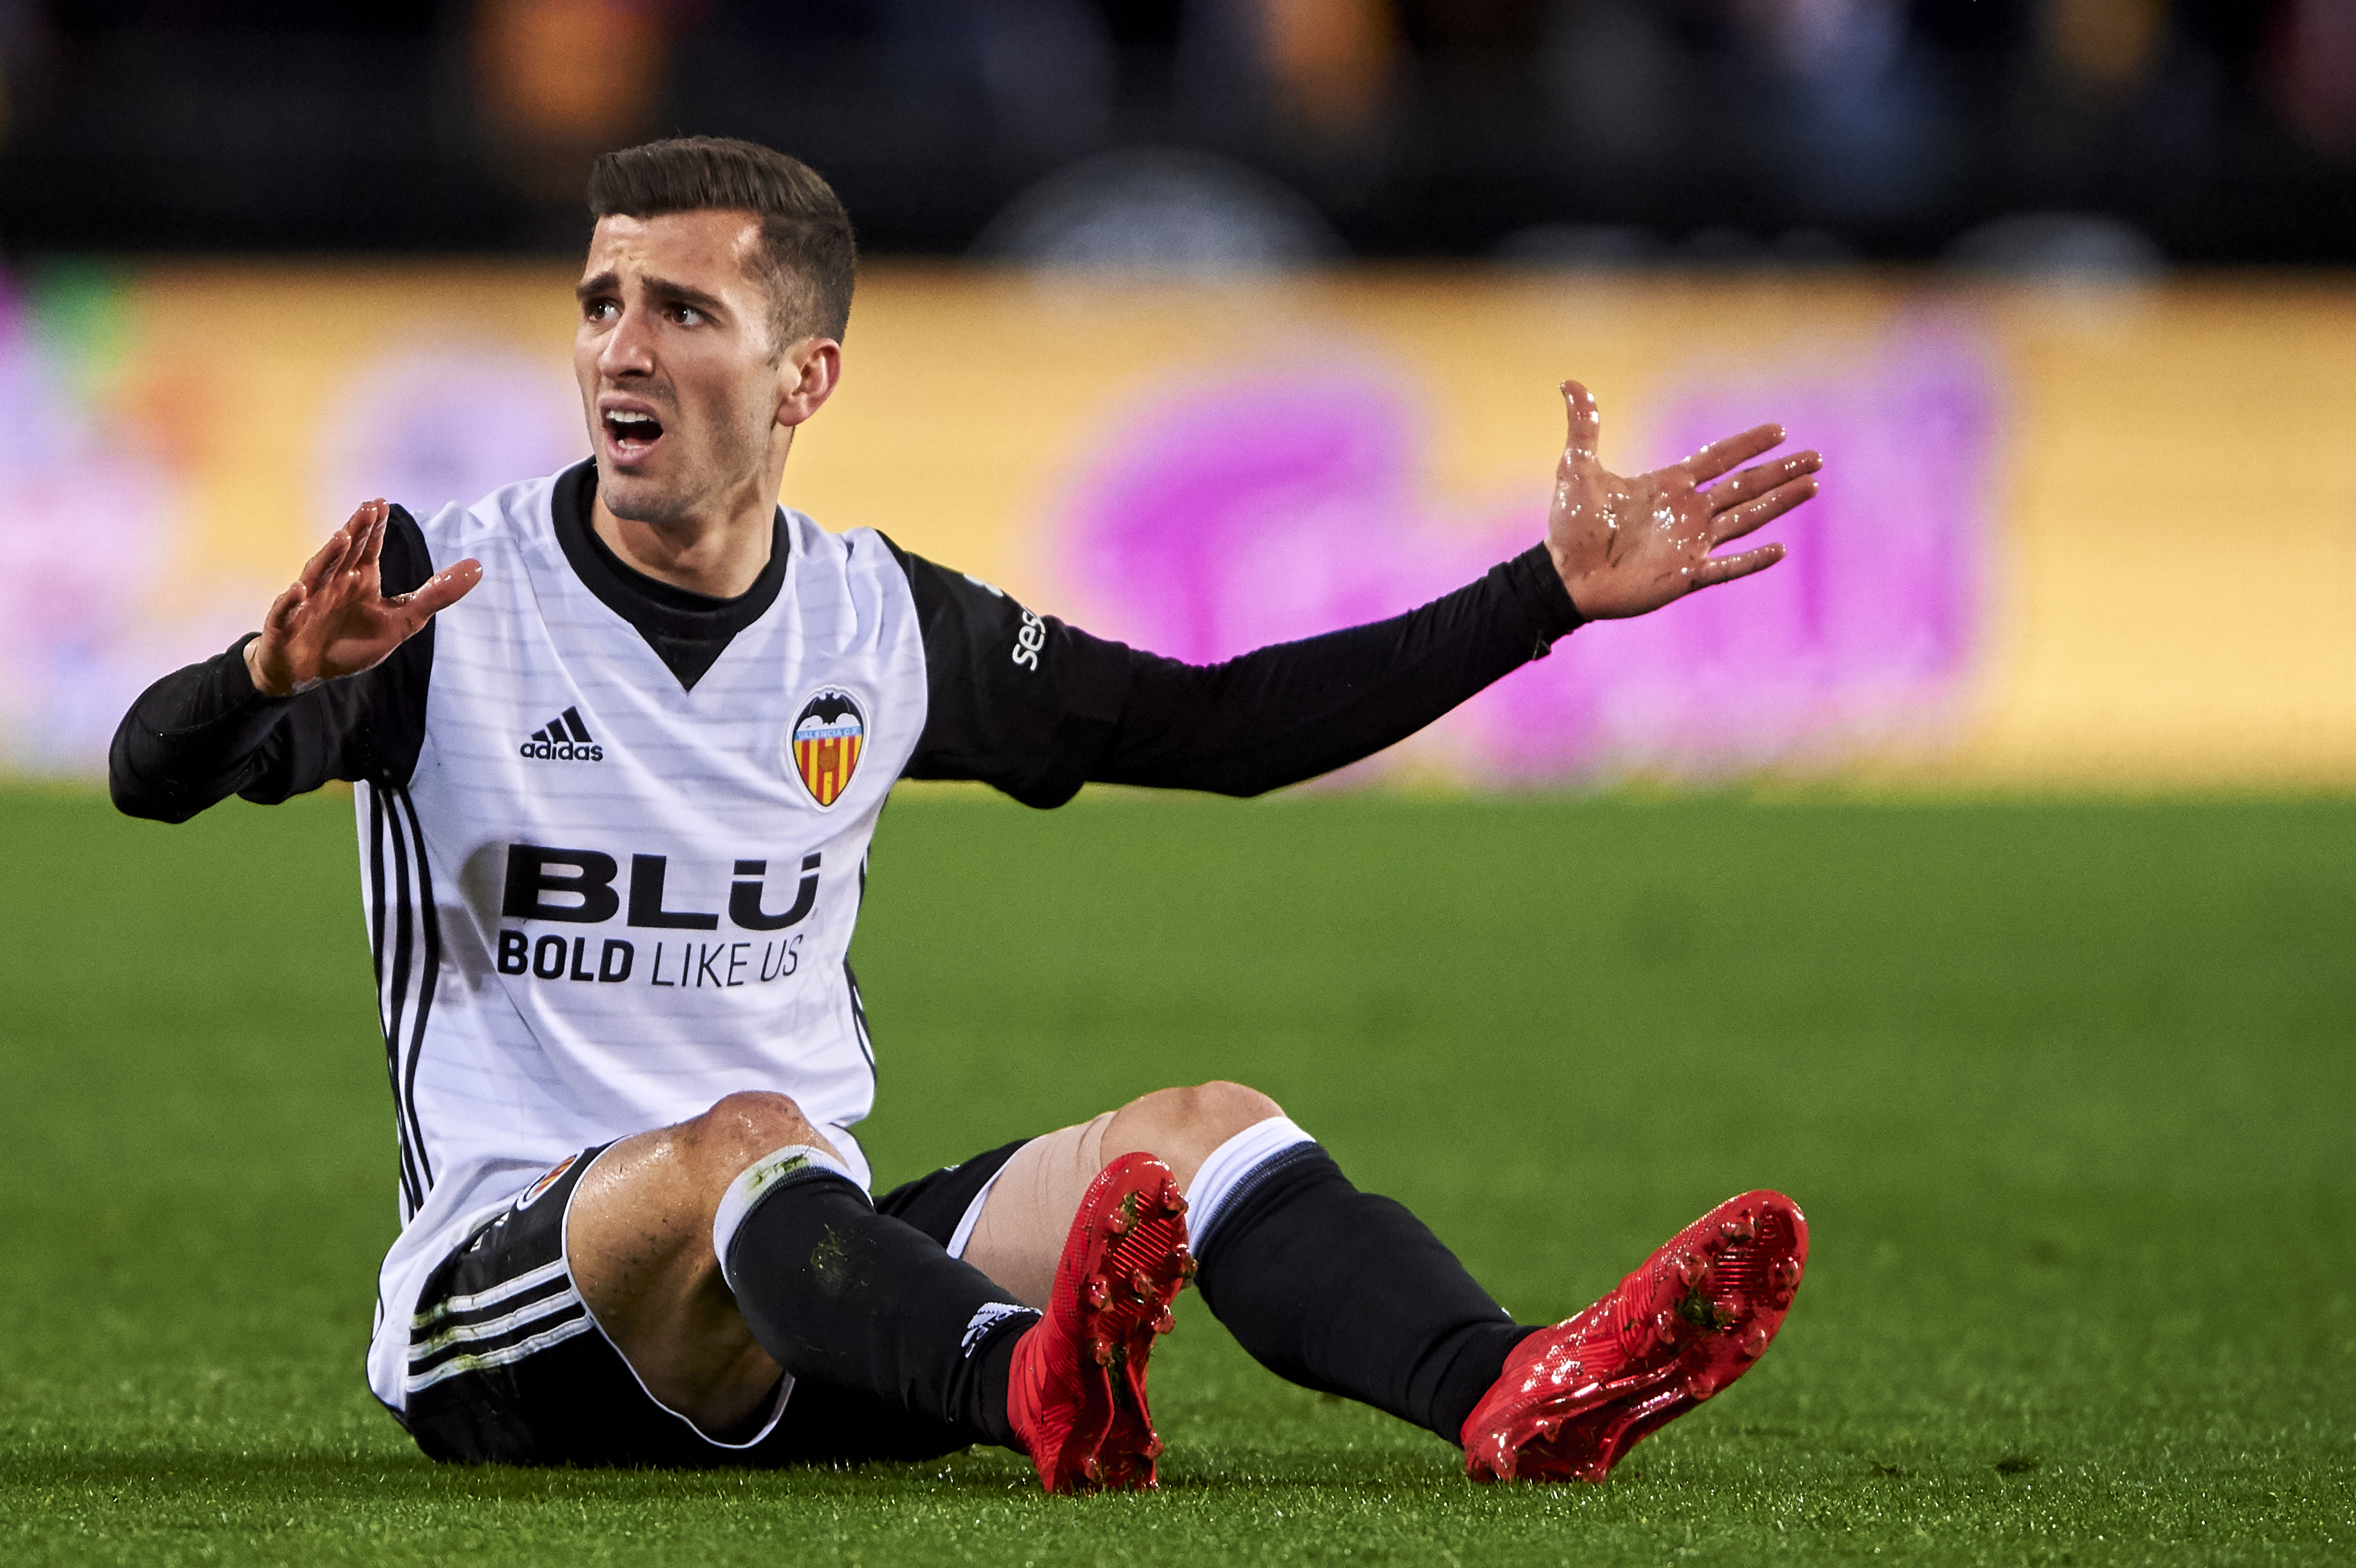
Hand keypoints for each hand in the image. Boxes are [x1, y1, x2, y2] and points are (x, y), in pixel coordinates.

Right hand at [245, 500, 481, 696]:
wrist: (308, 671)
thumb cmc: (352, 641)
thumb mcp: (402, 621)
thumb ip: (436, 595)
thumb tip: (477, 567)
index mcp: (358, 579)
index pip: (367, 548)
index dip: (374, 527)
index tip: (382, 502)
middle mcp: (332, 584)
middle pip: (344, 553)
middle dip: (356, 531)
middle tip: (368, 507)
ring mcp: (307, 602)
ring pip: (317, 574)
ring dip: (328, 556)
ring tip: (341, 537)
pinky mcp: (286, 626)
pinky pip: (286, 612)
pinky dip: (292, 601)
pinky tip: (300, 590)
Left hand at [1544, 380, 1820, 620]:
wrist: (1563, 575)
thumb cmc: (1570, 526)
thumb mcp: (1576, 469)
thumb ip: (1584, 427)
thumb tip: (1569, 382)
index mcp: (1668, 485)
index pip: (1718, 458)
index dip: (1747, 444)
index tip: (1780, 430)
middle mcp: (1687, 512)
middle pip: (1744, 486)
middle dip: (1780, 471)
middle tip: (1817, 456)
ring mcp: (1690, 543)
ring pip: (1746, 519)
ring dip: (1779, 503)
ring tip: (1812, 486)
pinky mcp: (1685, 575)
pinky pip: (1726, 567)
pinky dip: (1751, 561)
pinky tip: (1780, 550)